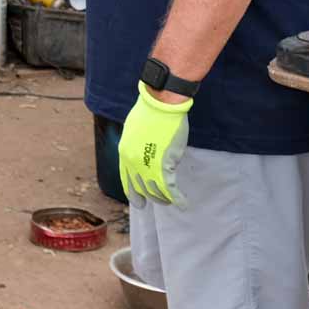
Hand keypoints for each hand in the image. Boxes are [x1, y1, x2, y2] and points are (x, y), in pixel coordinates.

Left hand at [118, 83, 193, 203]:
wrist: (161, 104)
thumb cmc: (151, 111)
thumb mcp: (135, 129)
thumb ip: (137, 144)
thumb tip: (144, 152)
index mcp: (124, 152)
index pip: (126, 179)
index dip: (133, 192)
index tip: (139, 201)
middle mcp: (132, 162)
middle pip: (141, 188)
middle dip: (149, 198)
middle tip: (157, 203)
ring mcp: (147, 165)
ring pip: (155, 191)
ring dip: (164, 199)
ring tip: (172, 201)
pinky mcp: (163, 165)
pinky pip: (170, 188)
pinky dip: (177, 199)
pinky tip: (183, 204)